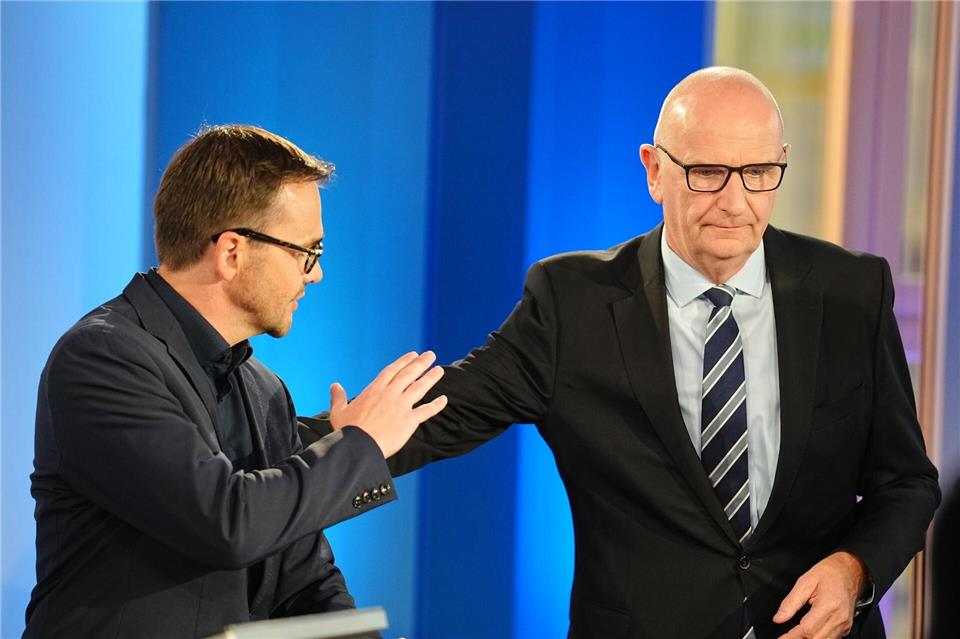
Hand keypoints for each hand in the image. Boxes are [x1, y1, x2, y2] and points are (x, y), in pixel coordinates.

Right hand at [328, 351, 446, 457]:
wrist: (359, 447)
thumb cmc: (347, 431)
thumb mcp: (338, 412)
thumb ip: (338, 397)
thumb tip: (334, 385)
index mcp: (375, 390)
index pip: (393, 370)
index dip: (404, 361)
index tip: (413, 355)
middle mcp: (390, 394)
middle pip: (409, 374)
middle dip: (421, 363)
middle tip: (431, 355)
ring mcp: (401, 406)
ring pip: (420, 387)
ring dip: (431, 378)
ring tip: (440, 370)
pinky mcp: (409, 421)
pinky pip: (426, 411)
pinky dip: (436, 405)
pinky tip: (444, 400)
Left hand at [774, 551, 865, 638]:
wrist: (850, 571)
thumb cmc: (829, 573)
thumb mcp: (805, 582)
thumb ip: (790, 602)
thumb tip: (779, 618)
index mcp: (828, 606)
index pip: (807, 630)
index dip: (792, 637)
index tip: (781, 638)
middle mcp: (839, 618)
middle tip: (785, 638)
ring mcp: (844, 624)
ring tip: (794, 637)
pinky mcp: (846, 627)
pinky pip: (831, 638)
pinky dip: (818, 638)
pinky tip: (807, 635)